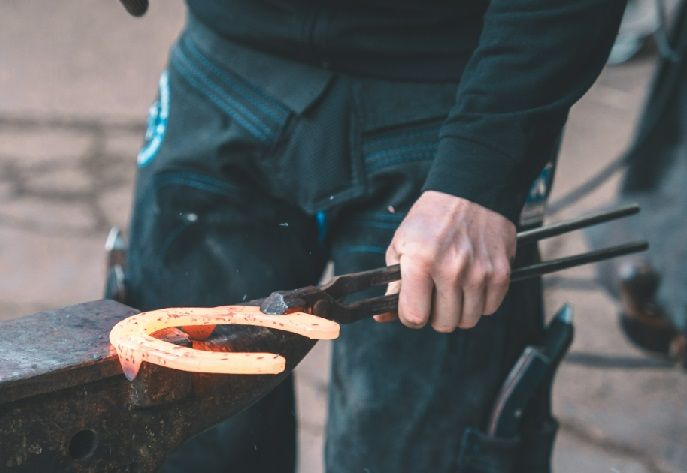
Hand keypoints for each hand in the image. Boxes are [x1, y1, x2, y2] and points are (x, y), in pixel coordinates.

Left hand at [377, 191, 515, 331]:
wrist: (470, 191)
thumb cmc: (430, 219)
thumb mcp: (401, 244)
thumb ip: (393, 283)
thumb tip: (381, 316)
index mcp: (420, 261)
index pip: (414, 317)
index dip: (410, 316)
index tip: (412, 306)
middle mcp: (451, 269)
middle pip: (443, 324)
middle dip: (434, 316)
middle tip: (433, 297)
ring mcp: (479, 272)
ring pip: (467, 320)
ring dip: (458, 312)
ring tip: (453, 290)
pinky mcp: (501, 272)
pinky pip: (489, 308)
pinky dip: (479, 303)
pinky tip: (471, 284)